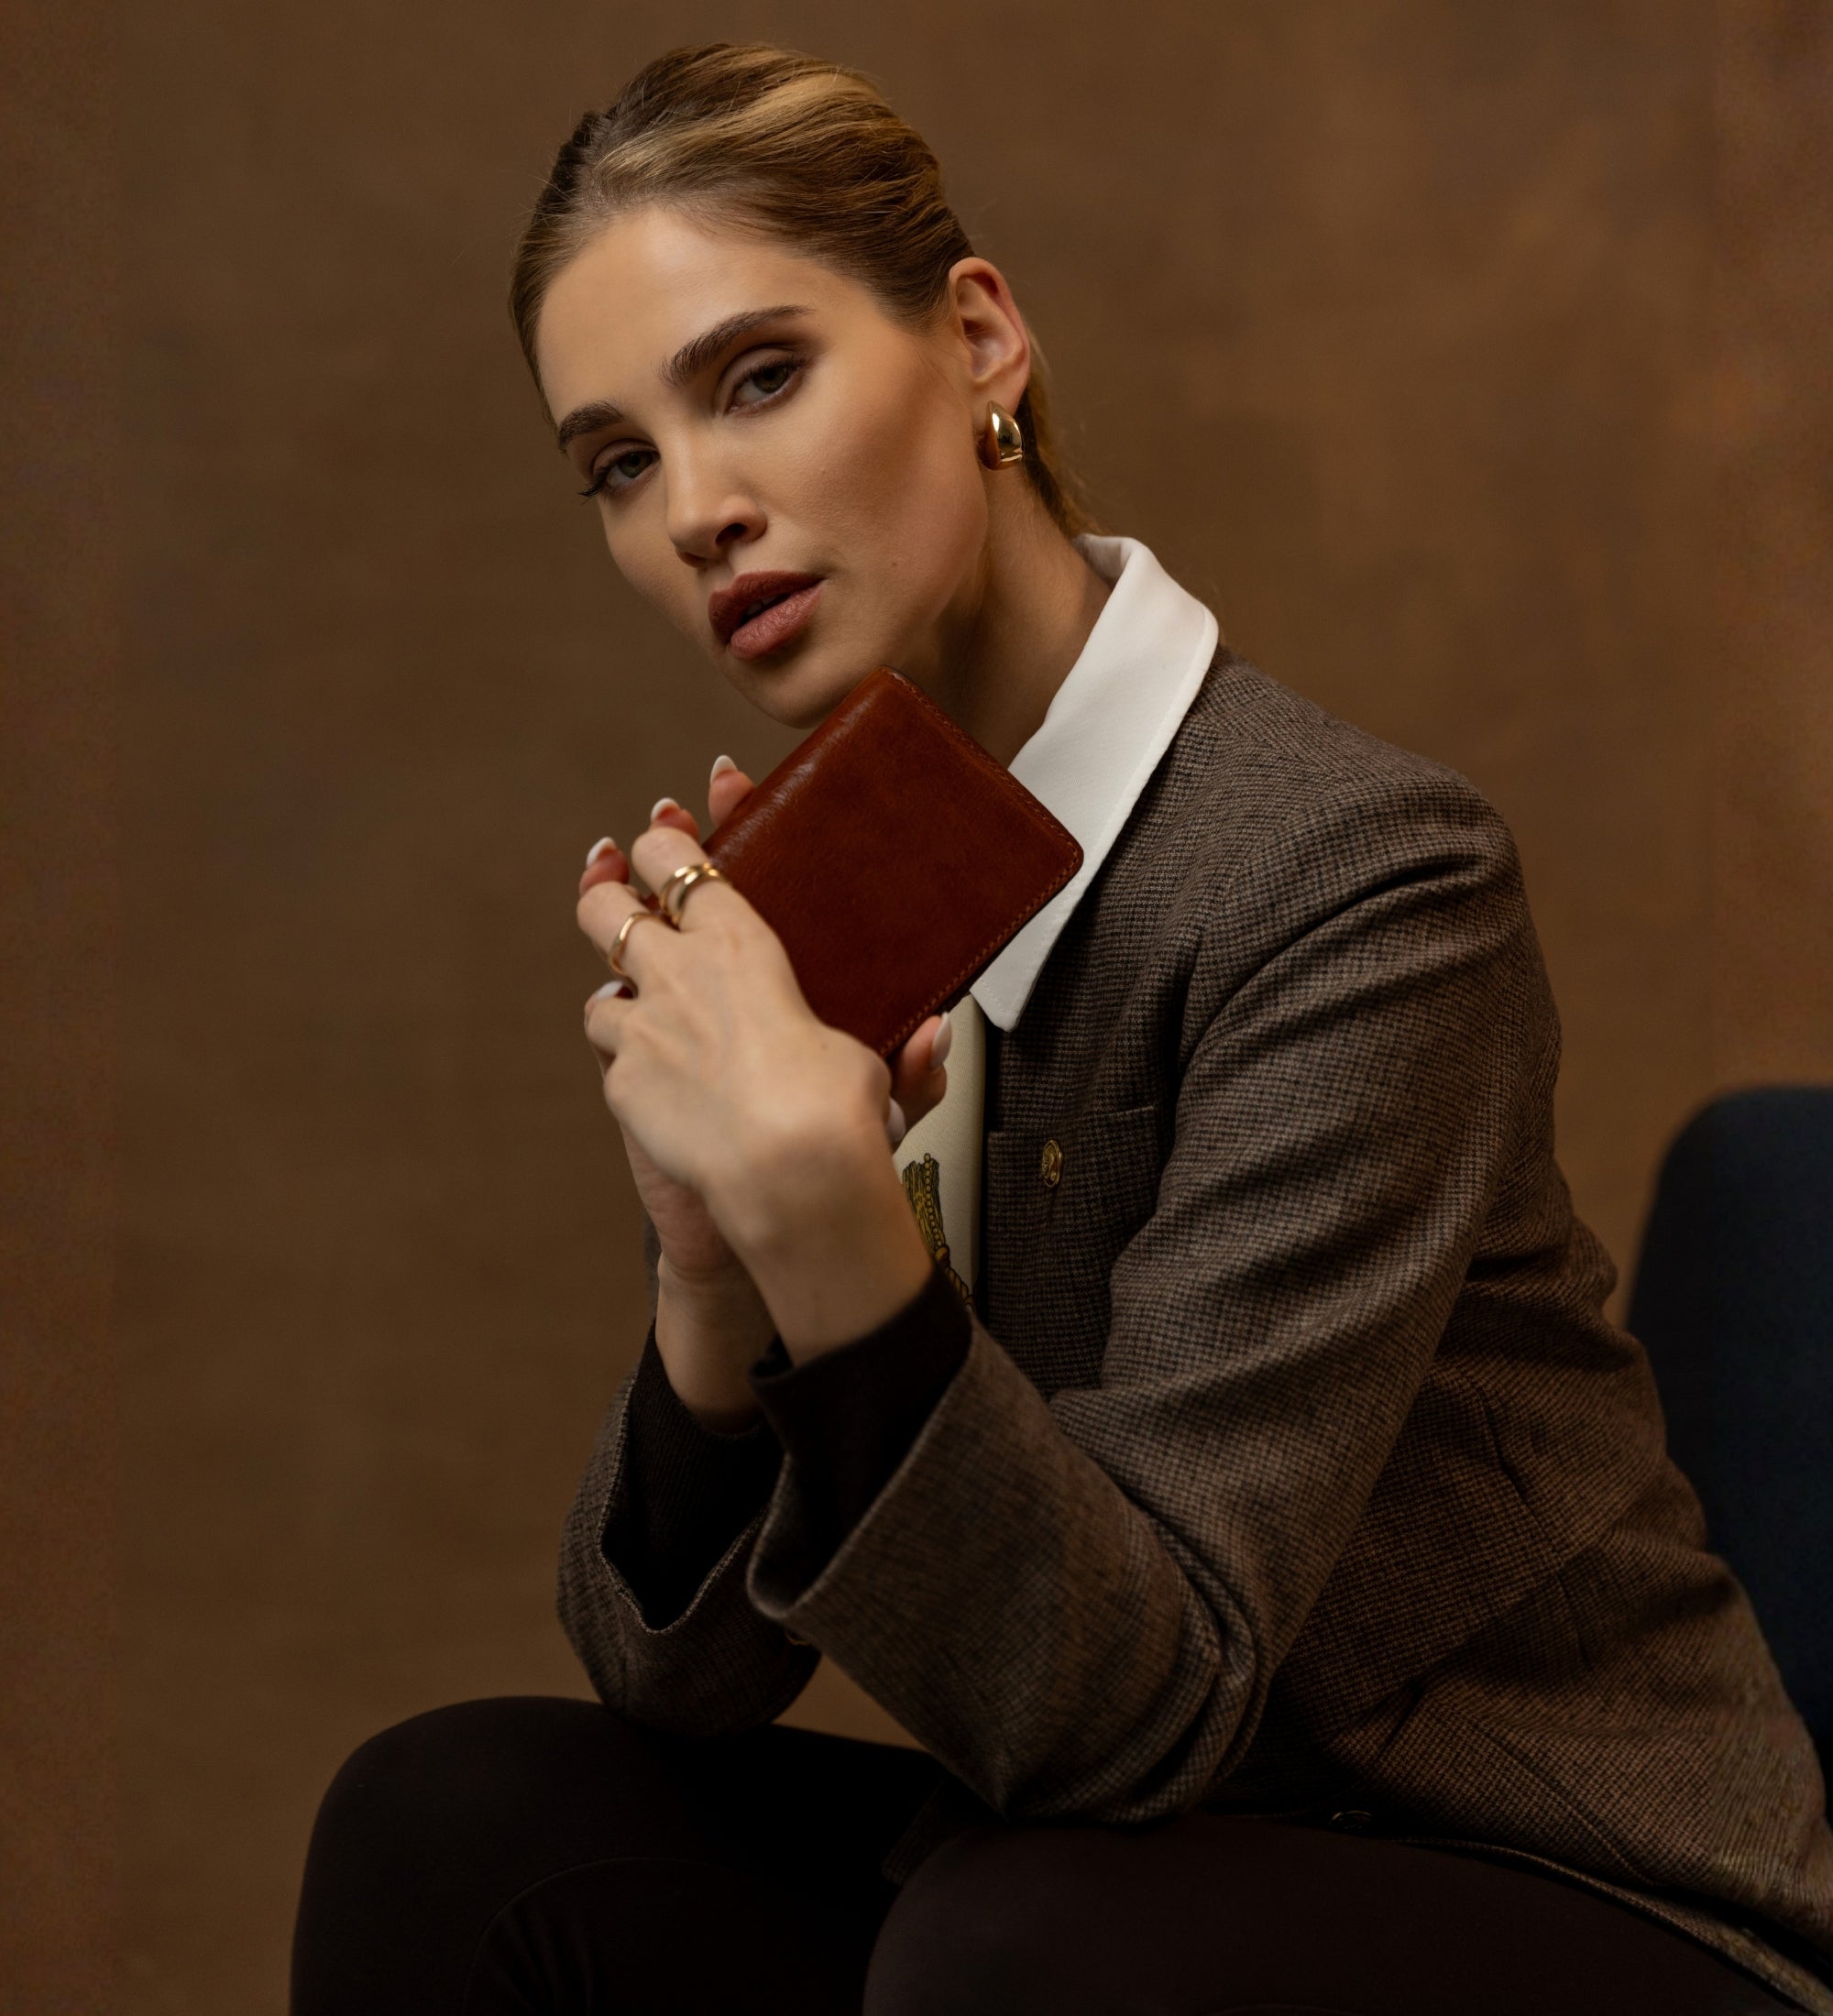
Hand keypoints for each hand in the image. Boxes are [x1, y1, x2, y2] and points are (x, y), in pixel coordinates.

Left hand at [578, 764, 939, 1359]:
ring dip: (619, 1002)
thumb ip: (903, 1054)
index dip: (663, 842)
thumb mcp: (874, 1066)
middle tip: (610, 889)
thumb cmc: (836, 1108)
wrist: (786, 1169)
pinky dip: (633, 1070)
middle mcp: (679, 973)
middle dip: (604, 894)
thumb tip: (934, 1035)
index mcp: (739, 944)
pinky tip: (659, 1083)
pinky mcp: (623, 1082)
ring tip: (640, 1012)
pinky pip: (616, 1066)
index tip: (663, 829)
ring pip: (601, 996)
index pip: (681, 865)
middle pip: (608, 909)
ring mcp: (642, 1027)